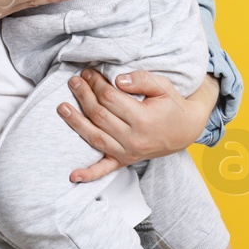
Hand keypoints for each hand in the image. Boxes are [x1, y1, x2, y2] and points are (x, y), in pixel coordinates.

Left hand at [60, 70, 218, 182]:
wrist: (186, 130)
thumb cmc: (172, 105)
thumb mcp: (163, 86)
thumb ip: (141, 80)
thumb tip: (117, 80)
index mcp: (143, 119)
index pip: (110, 98)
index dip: (96, 83)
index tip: (88, 73)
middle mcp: (134, 139)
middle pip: (99, 115)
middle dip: (84, 96)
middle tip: (74, 81)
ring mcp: (128, 152)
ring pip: (95, 138)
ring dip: (76, 123)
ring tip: (62, 108)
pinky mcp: (125, 161)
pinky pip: (104, 169)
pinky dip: (88, 174)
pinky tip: (73, 175)